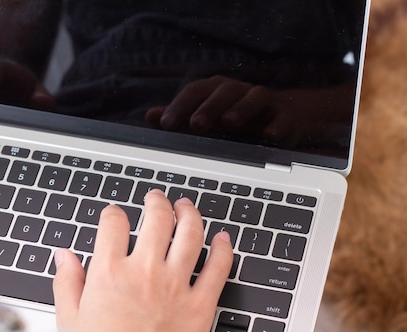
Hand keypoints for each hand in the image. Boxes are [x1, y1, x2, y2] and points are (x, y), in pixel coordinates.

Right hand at [53, 189, 232, 331]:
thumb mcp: (69, 323)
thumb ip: (66, 283)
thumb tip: (64, 257)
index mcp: (109, 273)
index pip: (113, 223)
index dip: (114, 214)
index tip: (115, 216)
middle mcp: (145, 272)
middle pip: (156, 218)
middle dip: (156, 202)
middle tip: (156, 198)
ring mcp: (176, 286)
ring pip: (190, 233)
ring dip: (190, 213)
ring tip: (187, 207)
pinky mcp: (201, 305)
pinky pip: (219, 267)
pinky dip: (224, 248)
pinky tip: (223, 239)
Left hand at [146, 75, 276, 136]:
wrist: (287, 116)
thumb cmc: (239, 116)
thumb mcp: (208, 116)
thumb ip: (181, 116)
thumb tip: (150, 116)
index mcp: (216, 91)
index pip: (195, 92)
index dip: (180, 106)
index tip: (165, 124)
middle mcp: (239, 91)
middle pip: (223, 92)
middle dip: (208, 107)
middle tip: (195, 124)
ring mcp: (264, 102)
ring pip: (254, 97)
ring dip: (241, 108)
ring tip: (229, 122)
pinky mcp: (286, 115)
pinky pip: (283, 117)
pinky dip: (277, 125)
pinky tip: (269, 134)